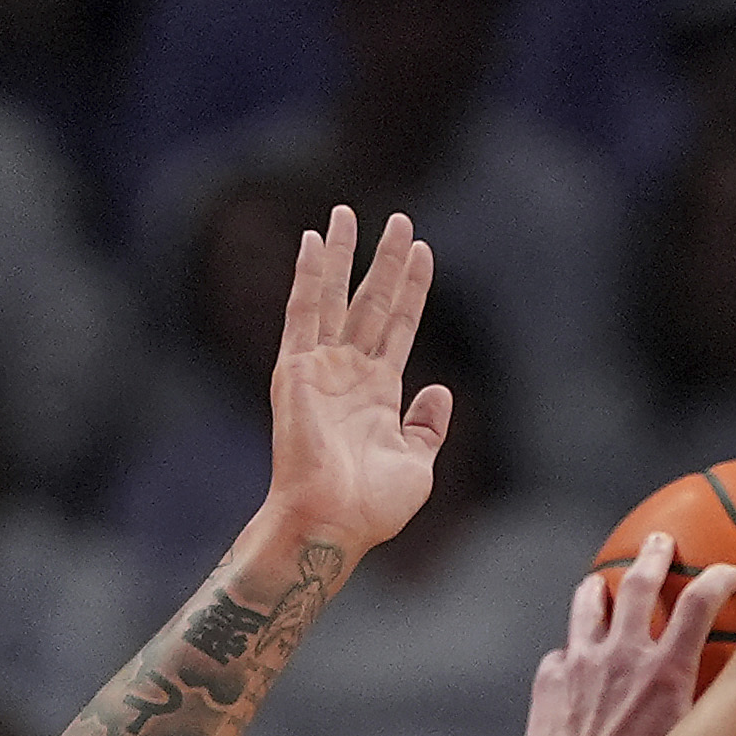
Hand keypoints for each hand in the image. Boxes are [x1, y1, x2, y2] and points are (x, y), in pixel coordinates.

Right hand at [267, 206, 451, 559]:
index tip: (423, 252)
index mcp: (378, 396)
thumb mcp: (417, 466)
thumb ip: (429, 427)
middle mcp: (349, 376)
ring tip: (349, 212)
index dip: (412, 290)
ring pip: (334, 297)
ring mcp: (321, 370)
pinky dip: (306, 275)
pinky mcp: (295, 370)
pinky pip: (302, 312)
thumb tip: (440, 391)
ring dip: (342, 254)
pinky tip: (312, 240)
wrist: (331, 523)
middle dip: (386, 262)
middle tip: (401, 220)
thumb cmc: (371, 509)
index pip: (399, 328)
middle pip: (372, 303)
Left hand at [520, 538, 735, 735]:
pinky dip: (571, 653)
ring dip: (598, 588)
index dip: (719, 578)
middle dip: (653, 556)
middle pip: (639, 584)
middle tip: (659, 542)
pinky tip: (572, 663)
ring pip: (589, 603)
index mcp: (666, 671)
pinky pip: (562, 653)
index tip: (731, 574)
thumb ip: (702, 716)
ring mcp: (583, 661)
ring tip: (600, 584)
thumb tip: (728, 711)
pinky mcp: (551, 678)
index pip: (700, 602)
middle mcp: (624, 654)